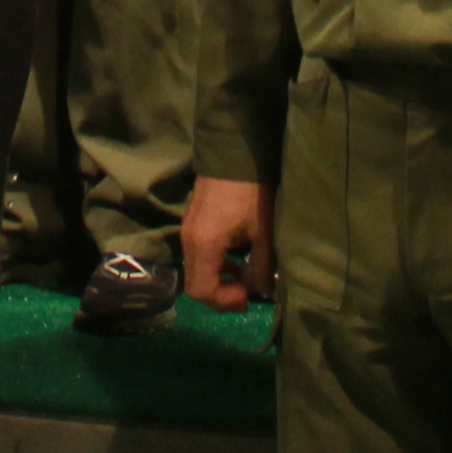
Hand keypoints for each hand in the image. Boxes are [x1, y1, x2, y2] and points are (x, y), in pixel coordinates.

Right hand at [180, 176, 275, 308]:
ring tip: (246, 277)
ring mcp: (188, 231)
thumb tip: (263, 291)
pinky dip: (216, 264)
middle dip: (221, 295)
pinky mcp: (193, 224)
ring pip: (197, 270)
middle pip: (195, 285)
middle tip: (247, 293)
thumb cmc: (251, 192)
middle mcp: (188, 241)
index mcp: (204, 245)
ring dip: (219, 279)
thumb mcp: (263, 232)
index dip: (224, 301)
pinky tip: (238, 257)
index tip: (248, 295)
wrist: (235, 151)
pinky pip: (199, 255)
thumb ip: (262, 267)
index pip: (201, 291)